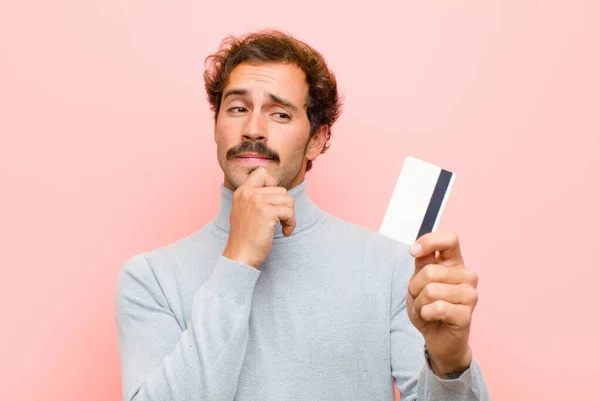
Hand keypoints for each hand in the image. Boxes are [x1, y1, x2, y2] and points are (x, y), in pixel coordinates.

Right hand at [222, 167, 295, 268]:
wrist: (239, 255)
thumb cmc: (245, 238)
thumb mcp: (243, 211)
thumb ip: (254, 198)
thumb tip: (278, 191)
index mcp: (242, 192)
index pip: (262, 172)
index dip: (273, 185)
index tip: (272, 202)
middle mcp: (248, 193)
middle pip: (281, 189)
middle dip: (285, 206)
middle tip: (281, 220)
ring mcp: (257, 201)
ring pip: (288, 200)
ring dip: (289, 215)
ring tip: (282, 227)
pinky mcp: (267, 212)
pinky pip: (289, 212)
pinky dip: (291, 223)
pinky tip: (284, 233)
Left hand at [406, 231, 478, 377]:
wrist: (436, 337)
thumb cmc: (428, 306)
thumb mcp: (419, 281)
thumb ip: (421, 262)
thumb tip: (418, 249)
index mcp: (455, 263)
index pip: (450, 239)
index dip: (429, 242)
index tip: (413, 253)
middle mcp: (467, 276)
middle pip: (431, 271)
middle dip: (415, 287)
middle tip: (419, 297)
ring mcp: (470, 295)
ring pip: (432, 290)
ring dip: (419, 302)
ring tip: (425, 309)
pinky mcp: (467, 315)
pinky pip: (437, 308)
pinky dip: (425, 314)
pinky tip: (430, 317)